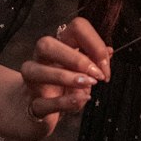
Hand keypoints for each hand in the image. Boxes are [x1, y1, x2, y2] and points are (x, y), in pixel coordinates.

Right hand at [19, 16, 111, 138]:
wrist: (41, 112)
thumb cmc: (64, 88)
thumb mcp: (84, 73)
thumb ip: (95, 61)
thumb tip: (109, 52)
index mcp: (59, 47)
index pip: (75, 28)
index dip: (94, 43)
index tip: (105, 65)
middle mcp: (41, 60)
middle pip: (46, 44)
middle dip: (75, 58)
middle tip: (96, 75)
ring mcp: (33, 83)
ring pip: (35, 71)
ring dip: (66, 77)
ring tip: (88, 84)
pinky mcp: (32, 105)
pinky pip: (42, 102)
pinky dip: (64, 102)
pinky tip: (80, 100)